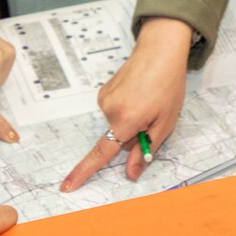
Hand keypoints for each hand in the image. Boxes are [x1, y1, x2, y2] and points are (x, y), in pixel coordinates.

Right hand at [61, 17, 189, 191]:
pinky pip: (115, 112)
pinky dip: (127, 110)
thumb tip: (131, 173)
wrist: (159, 50)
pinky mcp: (103, 92)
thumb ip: (145, 150)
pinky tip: (139, 95)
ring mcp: (104, 99)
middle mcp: (109, 109)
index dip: (84, 172)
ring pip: (117, 126)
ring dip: (132, 121)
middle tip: (155, 116)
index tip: (68, 185)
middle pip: (118, 140)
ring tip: (149, 100)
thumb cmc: (167, 84)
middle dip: (135, 136)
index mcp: (125, 119)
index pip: (101, 153)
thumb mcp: (164, 122)